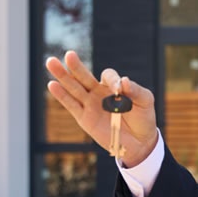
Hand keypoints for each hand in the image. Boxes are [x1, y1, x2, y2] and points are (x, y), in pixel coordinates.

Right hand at [45, 50, 157, 166]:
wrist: (140, 142)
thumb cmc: (143, 118)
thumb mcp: (146, 101)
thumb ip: (136, 90)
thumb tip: (124, 80)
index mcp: (114, 85)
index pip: (107, 76)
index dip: (112, 80)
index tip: (119, 89)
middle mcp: (99, 92)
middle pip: (84, 76)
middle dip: (76, 66)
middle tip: (68, 55)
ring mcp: (90, 104)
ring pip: (74, 88)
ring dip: (63, 76)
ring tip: (51, 62)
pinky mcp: (84, 118)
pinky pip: (71, 105)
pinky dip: (61, 95)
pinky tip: (52, 85)